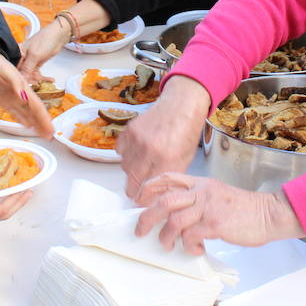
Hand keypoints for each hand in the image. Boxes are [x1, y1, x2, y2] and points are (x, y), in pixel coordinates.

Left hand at [0, 51, 53, 138]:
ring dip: (35, 124)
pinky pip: (15, 112)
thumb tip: (23, 96)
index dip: (44, 117)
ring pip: (26, 114)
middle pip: (34, 112)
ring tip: (42, 133)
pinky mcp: (3, 100)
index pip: (37, 106)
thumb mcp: (5, 70)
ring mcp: (12, 98)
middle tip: (49, 135)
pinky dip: (22, 120)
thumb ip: (15, 82)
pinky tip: (27, 125)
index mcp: (23, 88)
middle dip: (42, 124)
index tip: (50, 127)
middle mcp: (19, 95)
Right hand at [16, 0, 110, 81]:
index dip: (18, 77)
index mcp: (18, 53)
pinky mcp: (37, 63)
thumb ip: (27, 67)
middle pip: (21, 73)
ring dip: (37, 79)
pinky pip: (37, 73)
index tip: (24, 84)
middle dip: (28, 80)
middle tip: (36, 84)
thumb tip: (21, 78)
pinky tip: (50, 79)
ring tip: (45, 80)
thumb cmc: (45, 40)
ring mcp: (30, 61)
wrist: (58, 35)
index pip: (14, 68)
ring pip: (29, 74)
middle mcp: (22, 57)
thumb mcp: (35, 55)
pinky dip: (43, 77)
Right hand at [119, 75, 211, 198]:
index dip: (144, 199)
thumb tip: (153, 195)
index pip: (147, 191)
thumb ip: (168, 178)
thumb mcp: (185, 160)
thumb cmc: (186, 132)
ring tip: (143, 164)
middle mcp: (150, 151)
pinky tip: (138, 150)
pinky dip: (126, 154)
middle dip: (134, 190)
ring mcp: (137, 140)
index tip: (144, 200)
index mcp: (168, 160)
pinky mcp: (129, 131)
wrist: (181, 106)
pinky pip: (120, 152)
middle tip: (139, 189)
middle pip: (131, 183)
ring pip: (124, 168)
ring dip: (131, 170)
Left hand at [133, 174, 302, 255]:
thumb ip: (198, 199)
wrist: (268, 214)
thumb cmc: (244, 209)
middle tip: (141, 230)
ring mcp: (208, 207)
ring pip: (173, 221)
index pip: (168, 178)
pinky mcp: (215, 224)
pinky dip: (188, 246)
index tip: (138, 199)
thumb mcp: (217, 194)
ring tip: (168, 245)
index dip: (149, 187)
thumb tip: (175, 214)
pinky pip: (190, 236)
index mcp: (201, 183)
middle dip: (147, 216)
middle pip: (164, 200)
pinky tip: (196, 249)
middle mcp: (202, 192)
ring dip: (166, 237)